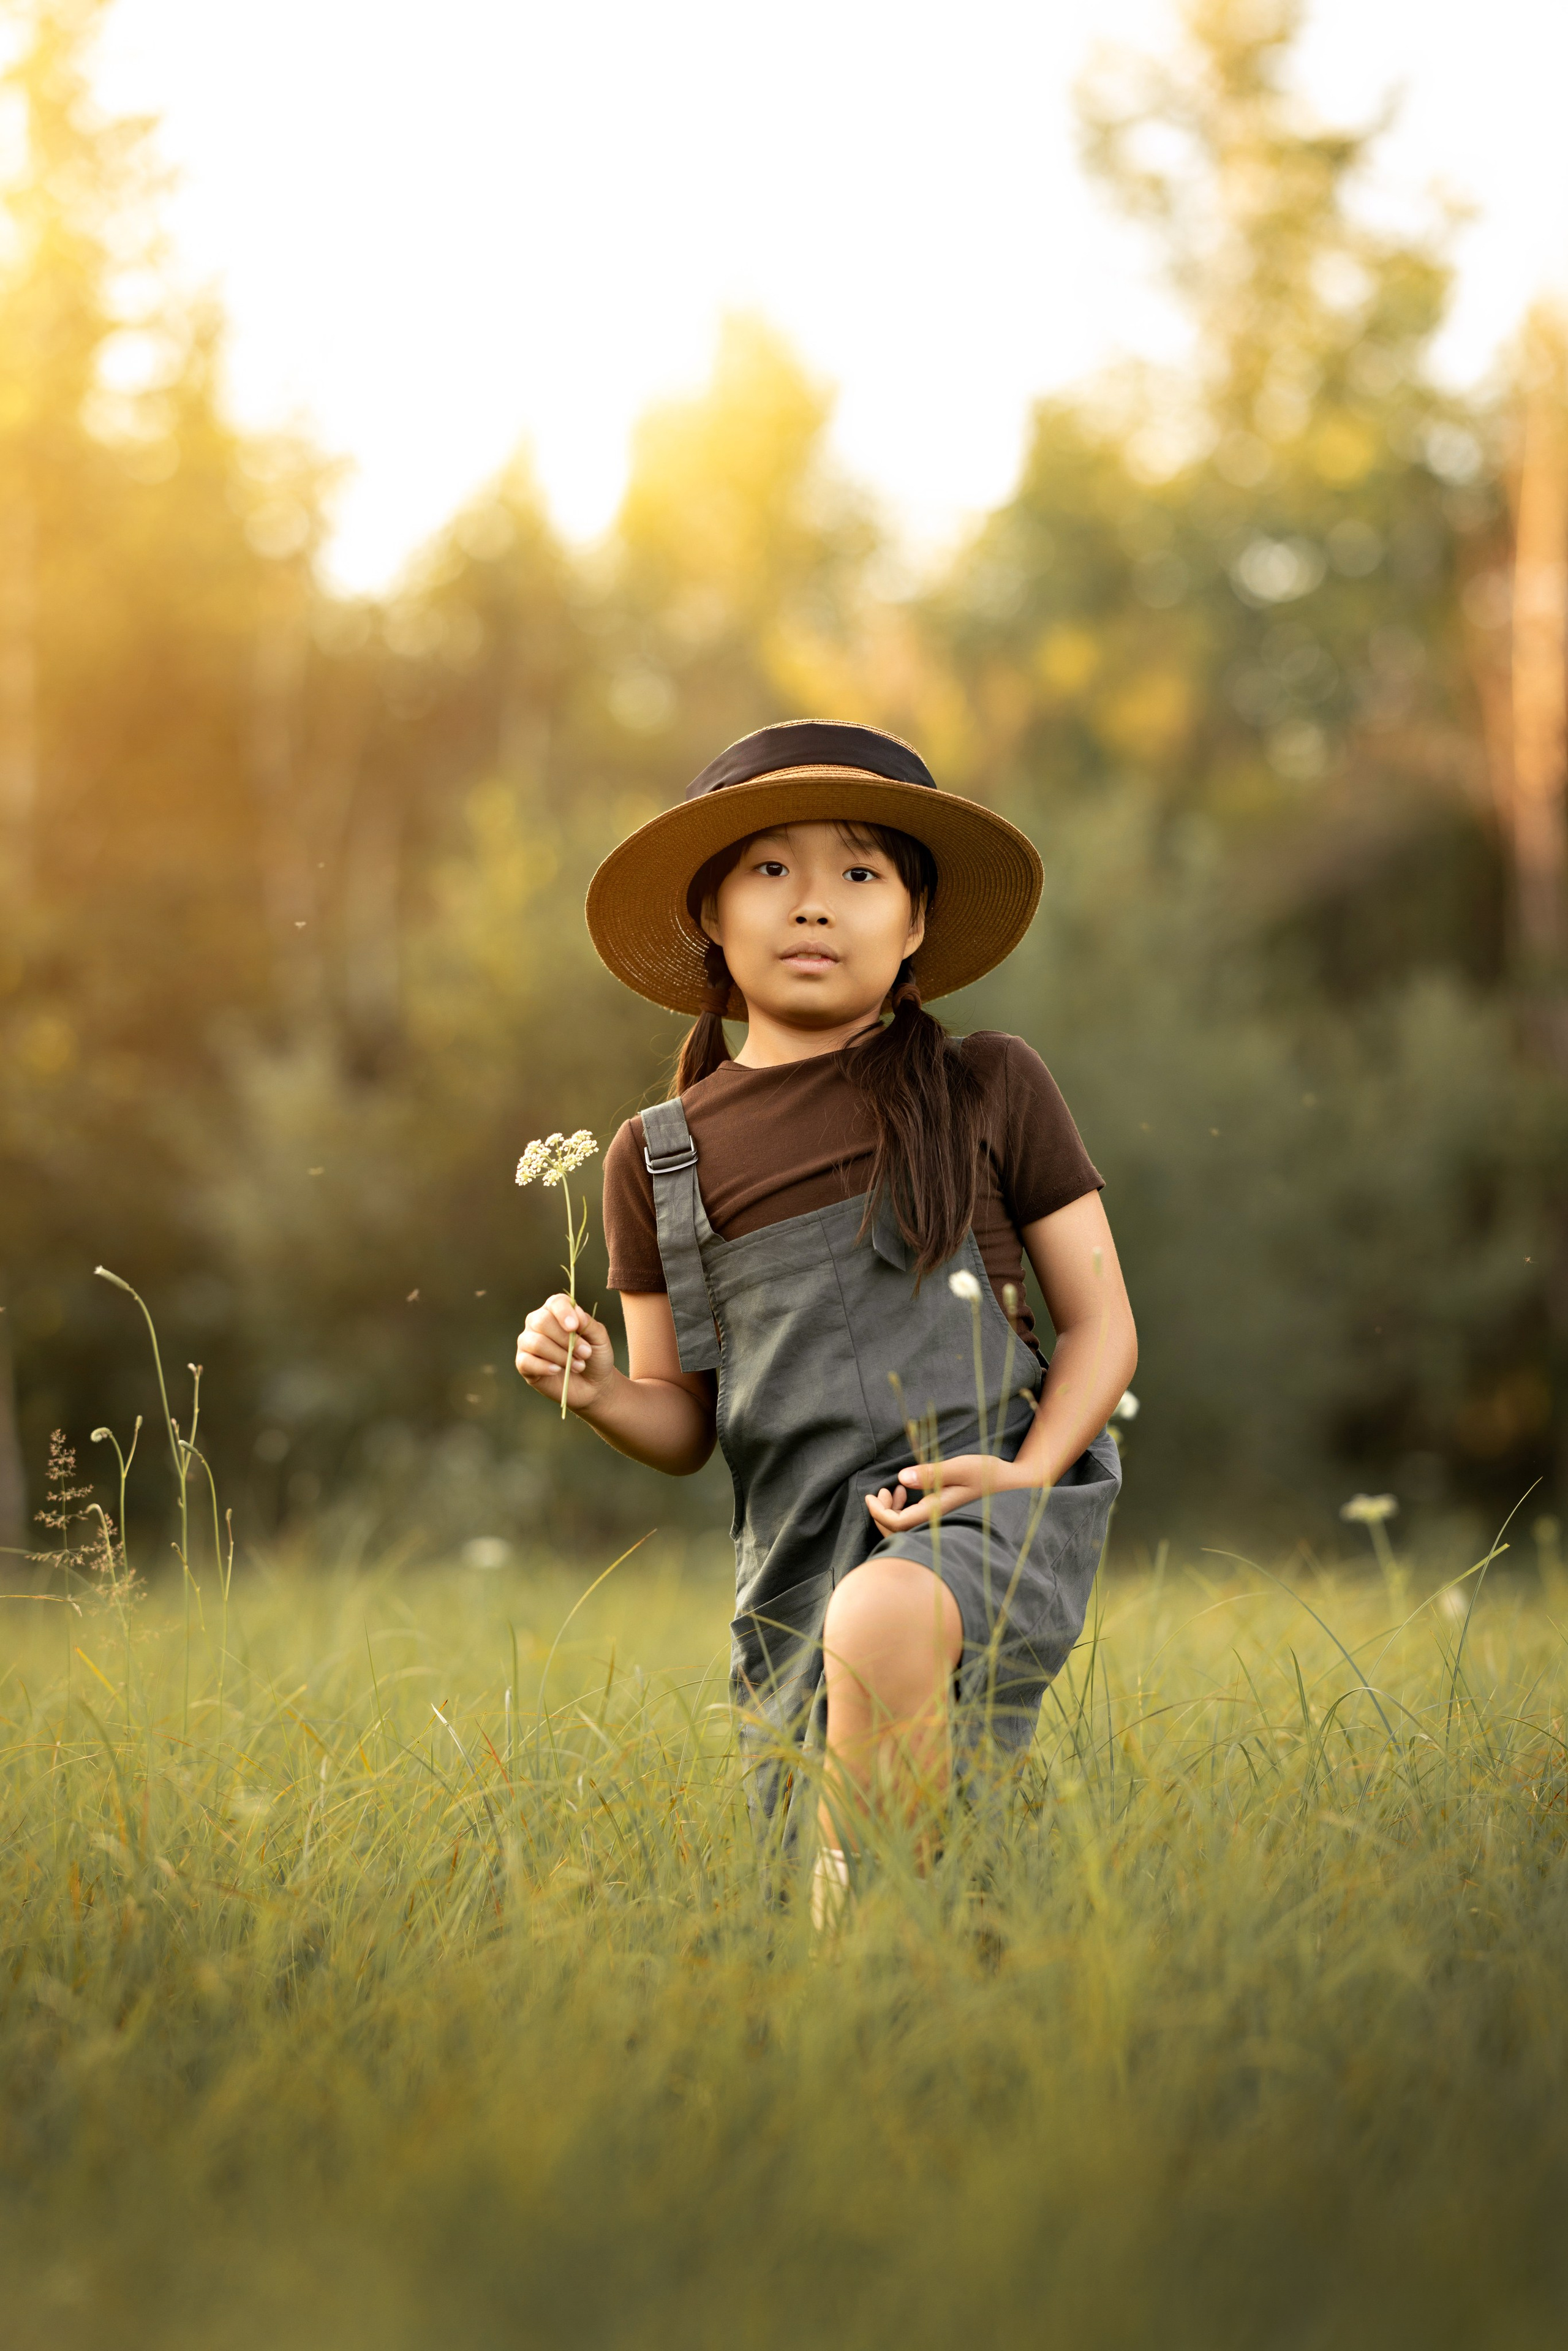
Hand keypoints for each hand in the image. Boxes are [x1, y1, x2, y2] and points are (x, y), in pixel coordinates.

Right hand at [515, 1294, 615, 1414]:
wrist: (593, 1385)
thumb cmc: (595, 1357)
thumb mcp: (600, 1339)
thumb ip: (588, 1323)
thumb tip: (576, 1312)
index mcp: (557, 1311)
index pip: (555, 1303)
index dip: (564, 1312)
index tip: (574, 1326)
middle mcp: (538, 1323)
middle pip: (542, 1321)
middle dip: (565, 1339)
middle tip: (585, 1353)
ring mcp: (528, 1343)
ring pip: (536, 1343)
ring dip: (560, 1356)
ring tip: (578, 1366)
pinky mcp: (524, 1363)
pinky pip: (526, 1361)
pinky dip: (544, 1367)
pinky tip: (557, 1370)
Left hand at [864, 1454, 1042, 1536]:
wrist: (1019, 1487)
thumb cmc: (991, 1475)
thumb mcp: (961, 1468)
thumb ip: (931, 1473)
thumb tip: (901, 1478)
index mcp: (938, 1513)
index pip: (896, 1524)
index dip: (877, 1512)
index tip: (869, 1494)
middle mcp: (938, 1525)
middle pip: (897, 1533)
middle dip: (882, 1513)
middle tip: (882, 1490)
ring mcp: (942, 1525)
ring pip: (907, 1530)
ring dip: (893, 1511)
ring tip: (894, 1490)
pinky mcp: (946, 1521)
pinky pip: (917, 1524)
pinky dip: (906, 1510)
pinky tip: (909, 1492)